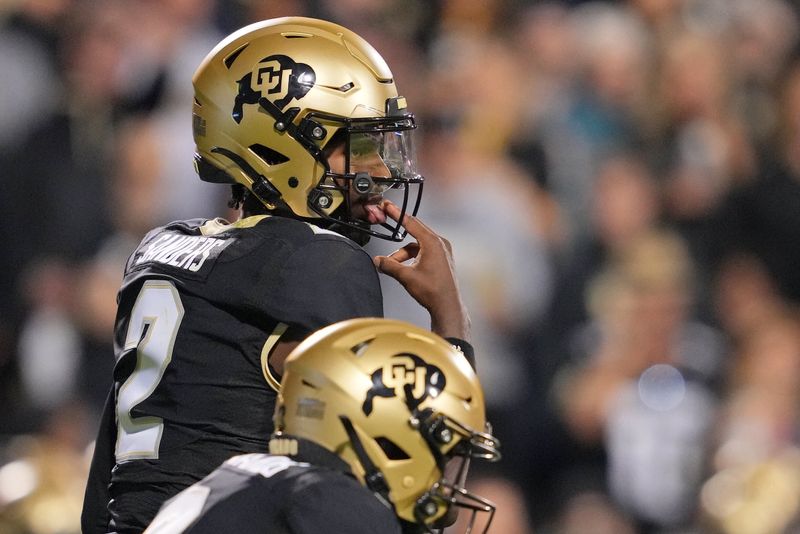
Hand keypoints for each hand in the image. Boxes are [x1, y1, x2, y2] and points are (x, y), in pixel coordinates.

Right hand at [373, 201, 470, 339]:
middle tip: (387, 219)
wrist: (448, 306)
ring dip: (403, 253)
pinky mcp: (442, 259)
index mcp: (432, 242)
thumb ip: (390, 266)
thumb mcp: (406, 276)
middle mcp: (439, 243)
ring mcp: (442, 251)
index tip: (388, 205)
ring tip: (392, 265)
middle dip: (399, 230)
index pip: (411, 222)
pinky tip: (403, 268)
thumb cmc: (432, 291)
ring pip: (417, 245)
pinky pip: (423, 251)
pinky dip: (412, 257)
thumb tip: (377, 261)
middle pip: (415, 231)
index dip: (397, 214)